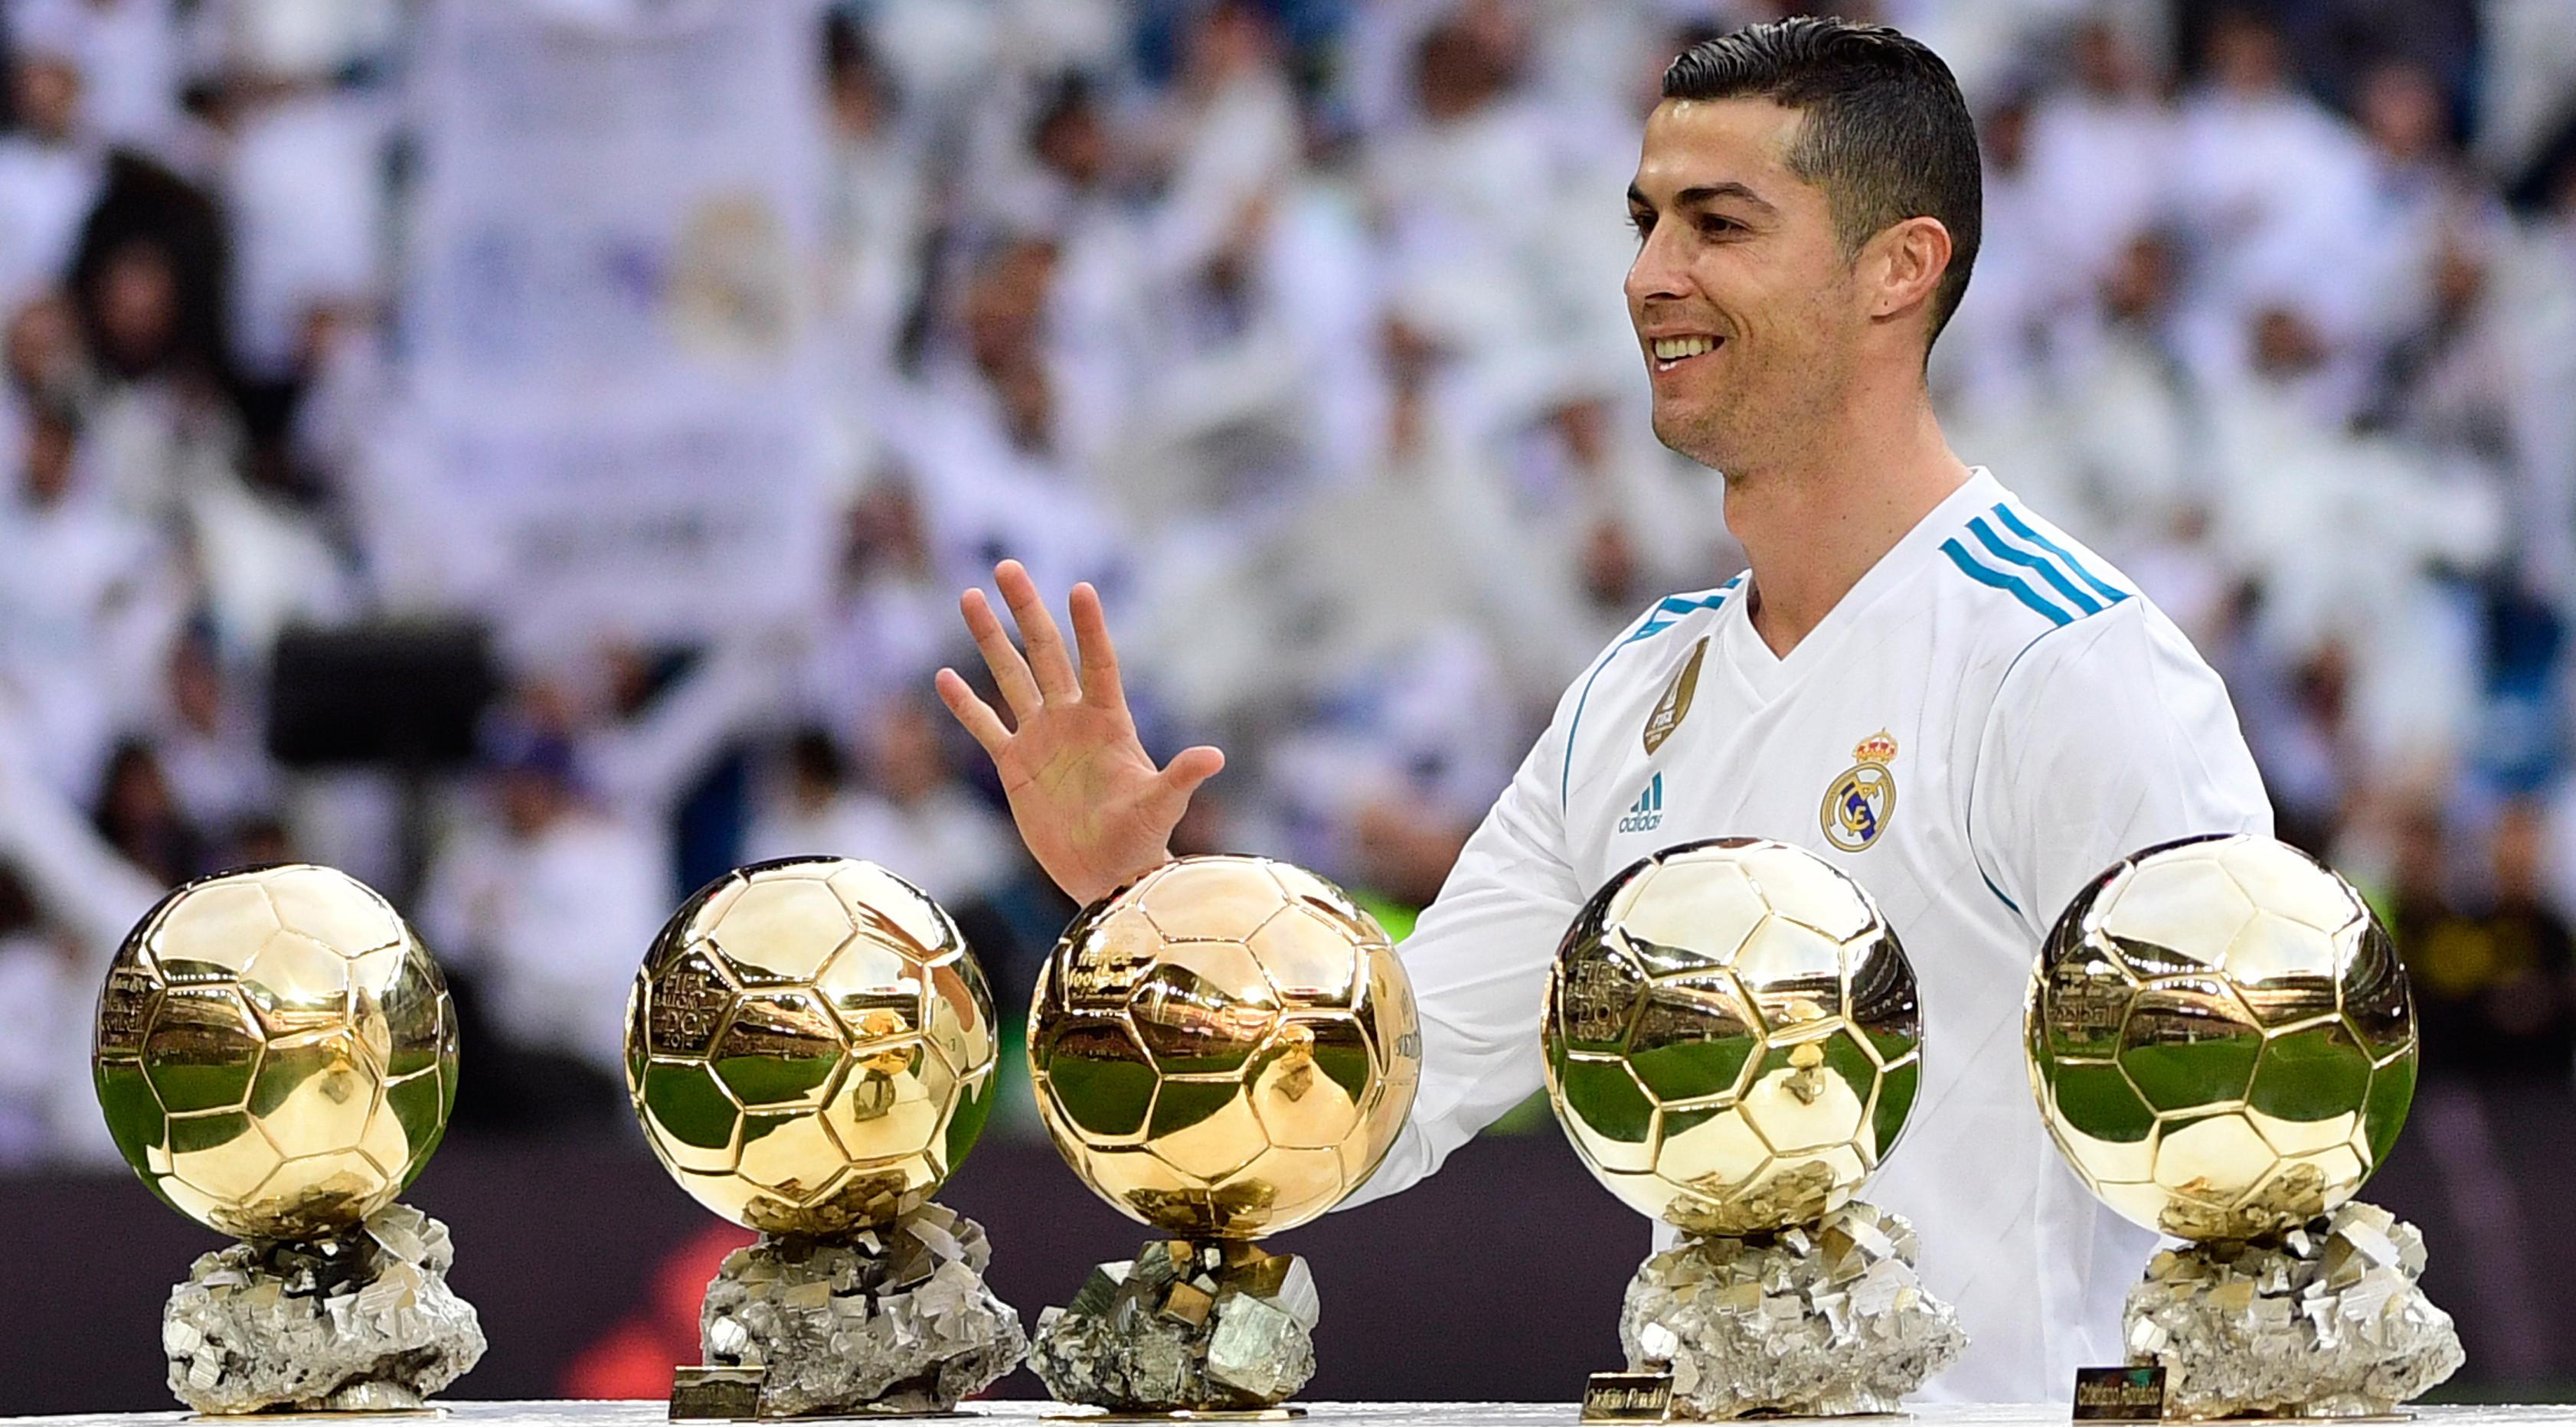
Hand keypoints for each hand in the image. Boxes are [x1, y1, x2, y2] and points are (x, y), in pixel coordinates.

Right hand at [934, 561, 1224, 906]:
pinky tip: (943, 676)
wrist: (1109, 876)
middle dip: (1026, 610)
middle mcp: (1072, 720)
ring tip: (970, 597)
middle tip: (1007, 566)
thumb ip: (1181, 778)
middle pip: (1045, 654)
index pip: (1098, 663)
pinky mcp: (1015, 766)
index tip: (1081, 589)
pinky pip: (986, 727)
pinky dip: (965, 704)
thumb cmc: (1141, 840)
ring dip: (990, 639)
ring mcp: (1041, 739)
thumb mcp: (1161, 806)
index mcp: (1108, 721)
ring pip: (1010, 678)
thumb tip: (1215, 757)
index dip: (1089, 629)